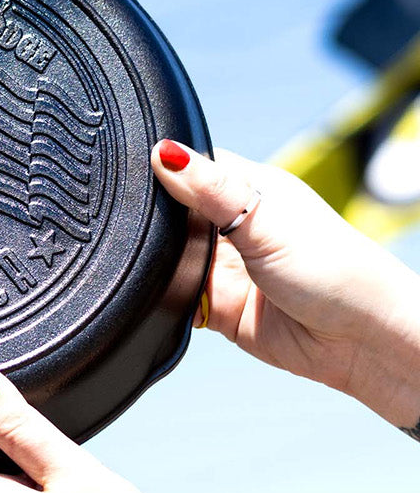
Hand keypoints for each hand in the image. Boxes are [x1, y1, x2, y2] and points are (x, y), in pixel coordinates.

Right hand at [152, 141, 419, 428]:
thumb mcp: (265, 219)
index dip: (163, 168)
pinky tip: (161, 293)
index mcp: (247, 189)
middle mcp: (233, 226)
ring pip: (171, 258)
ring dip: (161, 262)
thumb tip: (164, 152)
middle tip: (144, 226)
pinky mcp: (220, 308)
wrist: (361, 341)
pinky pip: (177, 298)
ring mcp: (226, 267)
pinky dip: (166, 298)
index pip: (191, 166)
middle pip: (173, 215)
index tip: (131, 171)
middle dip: (156, 222)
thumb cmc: (335, 268)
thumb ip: (210, 189)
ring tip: (157, 261)